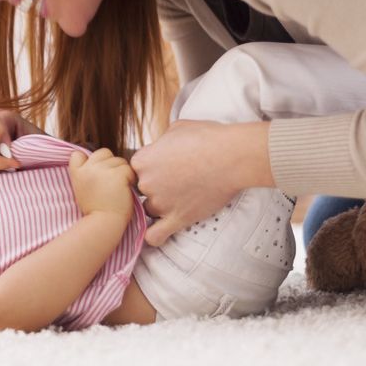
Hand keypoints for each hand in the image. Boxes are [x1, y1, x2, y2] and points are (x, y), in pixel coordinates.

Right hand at [68, 149, 136, 222]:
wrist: (103, 223)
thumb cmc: (95, 209)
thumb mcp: (82, 189)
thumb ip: (87, 173)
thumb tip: (101, 161)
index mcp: (76, 172)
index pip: (78, 154)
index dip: (89, 160)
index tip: (95, 173)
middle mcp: (88, 168)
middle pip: (104, 152)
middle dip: (110, 164)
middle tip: (110, 183)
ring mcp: (102, 170)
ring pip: (119, 160)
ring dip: (122, 172)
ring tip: (118, 188)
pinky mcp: (118, 175)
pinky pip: (129, 169)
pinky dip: (130, 179)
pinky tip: (126, 190)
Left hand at [130, 120, 272, 245]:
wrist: (231, 156)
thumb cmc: (207, 138)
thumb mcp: (176, 129)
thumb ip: (161, 141)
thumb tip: (161, 146)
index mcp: (142, 161)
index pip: (134, 170)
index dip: (149, 169)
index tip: (163, 168)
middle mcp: (146, 183)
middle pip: (141, 191)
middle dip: (155, 187)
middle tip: (176, 181)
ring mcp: (161, 203)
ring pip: (149, 210)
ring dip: (160, 207)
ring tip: (179, 199)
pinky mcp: (178, 218)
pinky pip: (155, 235)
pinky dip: (154, 236)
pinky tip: (157, 233)